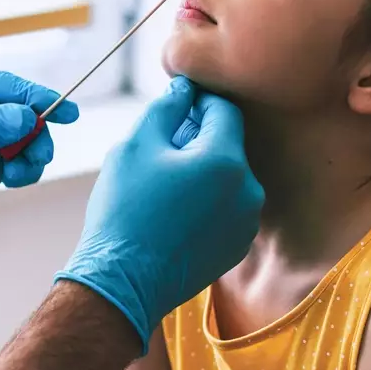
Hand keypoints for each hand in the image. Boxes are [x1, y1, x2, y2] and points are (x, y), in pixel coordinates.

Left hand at [0, 61, 79, 253]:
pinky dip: (25, 169)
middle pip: (21, 109)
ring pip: (26, 136)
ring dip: (33, 153)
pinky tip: (13, 179)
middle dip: (36, 131)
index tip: (66, 112)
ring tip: (20, 173)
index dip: (36, 96)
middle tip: (39, 155)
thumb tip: (26, 118)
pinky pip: (20, 160)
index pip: (2, 84)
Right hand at [57, 77, 262, 348]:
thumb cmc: (124, 210)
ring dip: (203, 171)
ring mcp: (246, 223)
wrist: (122, 281)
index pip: (224, 110)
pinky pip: (227, 208)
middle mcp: (248, 191)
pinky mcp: (237, 246)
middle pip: (227, 145)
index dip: (198, 101)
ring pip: (227, 178)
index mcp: (226, 161)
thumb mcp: (135, 145)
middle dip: (198, 139)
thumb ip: (166, 108)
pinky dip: (206, 201)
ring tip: (163, 185)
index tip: (175, 105)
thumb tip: (185, 89)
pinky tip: (173, 212)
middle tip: (159, 149)